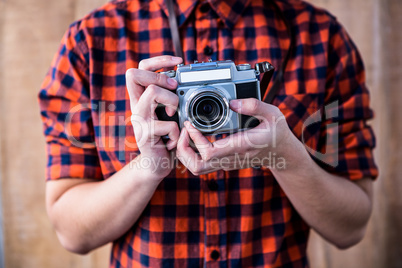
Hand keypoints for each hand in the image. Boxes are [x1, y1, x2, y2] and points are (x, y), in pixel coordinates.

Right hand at [126, 56, 182, 179]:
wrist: (157, 164)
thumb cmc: (166, 137)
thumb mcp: (168, 113)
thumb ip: (170, 98)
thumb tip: (183, 81)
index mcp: (141, 98)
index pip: (139, 68)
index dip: (158, 60)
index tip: (178, 61)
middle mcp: (136, 106)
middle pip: (134, 74)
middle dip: (160, 77)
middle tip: (174, 89)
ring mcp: (139, 120)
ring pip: (153, 92)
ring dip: (172, 101)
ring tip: (175, 116)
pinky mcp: (145, 135)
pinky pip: (169, 124)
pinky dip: (178, 133)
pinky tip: (174, 140)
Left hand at [176, 98, 293, 174]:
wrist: (283, 153)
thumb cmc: (277, 132)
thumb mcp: (272, 113)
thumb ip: (253, 106)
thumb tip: (233, 102)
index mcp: (242, 145)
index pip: (210, 152)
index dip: (195, 140)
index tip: (191, 124)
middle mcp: (232, 157)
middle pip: (198, 166)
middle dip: (184, 150)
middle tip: (184, 132)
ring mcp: (227, 162)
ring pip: (198, 169)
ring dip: (186, 154)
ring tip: (186, 135)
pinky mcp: (225, 163)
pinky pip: (203, 164)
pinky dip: (192, 154)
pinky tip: (194, 138)